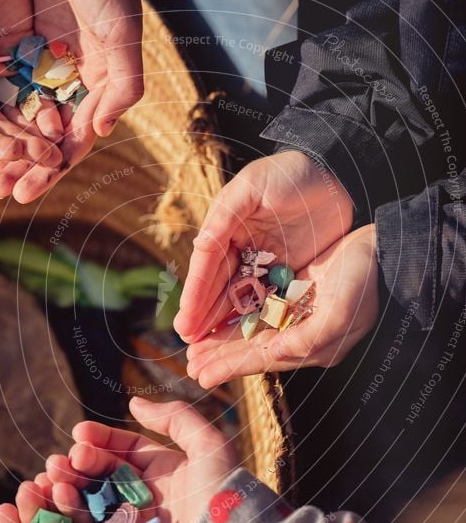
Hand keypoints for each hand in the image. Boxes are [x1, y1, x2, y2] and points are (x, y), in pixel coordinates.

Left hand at [0, 0, 142, 202]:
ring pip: (32, 118)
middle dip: (30, 167)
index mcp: (105, 85)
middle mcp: (82, 81)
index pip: (77, 140)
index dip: (52, 169)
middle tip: (3, 192)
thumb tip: (101, 133)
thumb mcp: (121, 33)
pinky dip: (4, 111)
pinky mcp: (34, 46)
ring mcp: (57, 65)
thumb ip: (122, 86)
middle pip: (53, 137)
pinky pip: (17, 88)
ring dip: (15, 147)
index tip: (26, 191)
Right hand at [0, 0, 62, 193]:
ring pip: (23, 113)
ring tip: (58, 155)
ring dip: (39, 137)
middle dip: (21, 150)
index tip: (15, 155)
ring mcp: (2, 68)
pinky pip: (42, 89)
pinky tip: (67, 122)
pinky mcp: (28, 54)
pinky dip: (53, 107)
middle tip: (47, 167)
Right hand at [12, 397, 238, 522]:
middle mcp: (150, 498)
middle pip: (105, 476)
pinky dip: (72, 518)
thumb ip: (176, 417)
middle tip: (60, 460)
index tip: (79, 433)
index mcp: (168, 471)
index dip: (102, 440)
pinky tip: (58, 502)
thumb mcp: (209, 445)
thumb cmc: (222, 496)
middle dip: (80, 465)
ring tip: (53, 479)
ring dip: (71, 488)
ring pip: (95, 503)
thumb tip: (133, 402)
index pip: (127, 450)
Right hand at [173, 151, 353, 343]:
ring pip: (239, 298)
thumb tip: (200, 246)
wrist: (336, 175)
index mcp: (226, 227)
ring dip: (223, 323)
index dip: (196, 295)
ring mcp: (263, 262)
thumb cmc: (291, 173)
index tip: (186, 321)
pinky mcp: (286, 272)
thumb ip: (224, 215)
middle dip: (203, 316)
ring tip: (207, 349)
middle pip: (219, 287)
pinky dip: (253, 318)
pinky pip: (267, 299)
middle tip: (188, 343)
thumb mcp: (252, 186)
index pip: (207, 266)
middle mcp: (240, 248)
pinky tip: (241, 339)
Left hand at [186, 224, 378, 386]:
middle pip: (253, 350)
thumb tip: (273, 353)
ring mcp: (300, 316)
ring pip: (253, 332)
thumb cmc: (365, 280)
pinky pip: (260, 312)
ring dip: (225, 340)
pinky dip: (238, 317)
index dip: (231, 368)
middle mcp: (304, 336)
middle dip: (221, 358)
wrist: (384, 251)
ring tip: (196, 348)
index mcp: (315, 347)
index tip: (201, 377)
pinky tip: (219, 319)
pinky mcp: (296, 296)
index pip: (263, 359)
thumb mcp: (340, 313)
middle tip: (190, 366)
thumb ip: (308, 338)